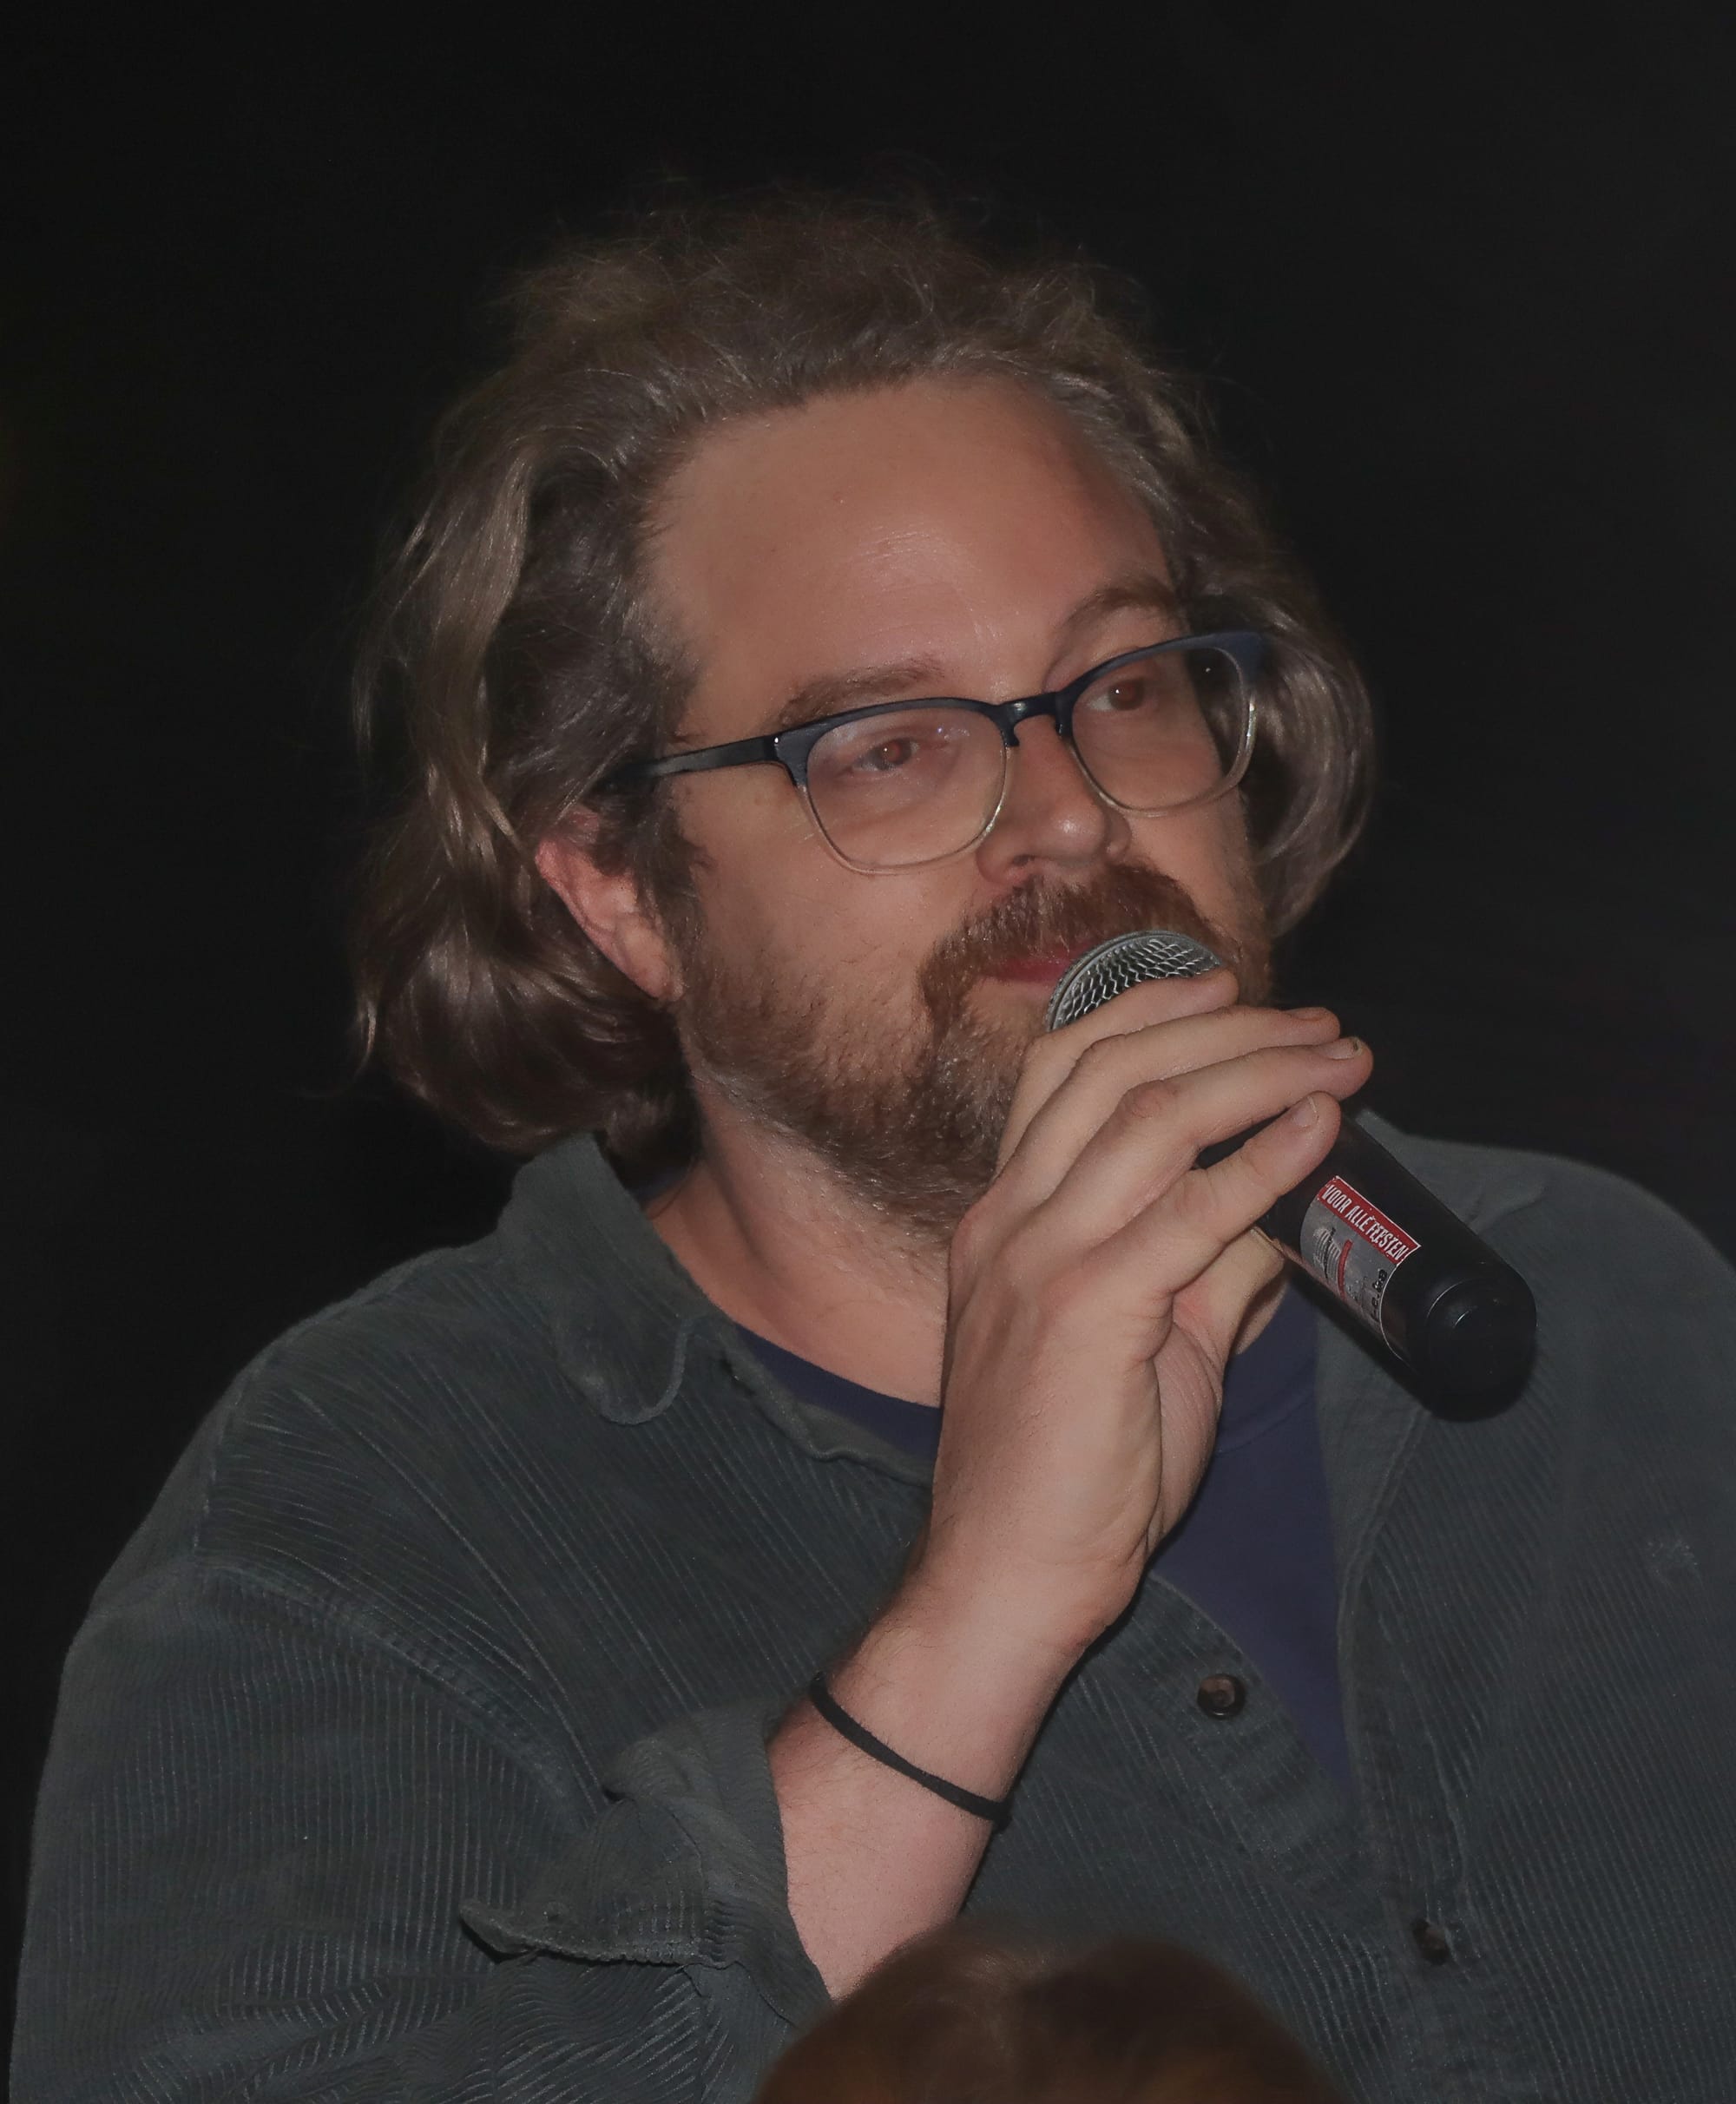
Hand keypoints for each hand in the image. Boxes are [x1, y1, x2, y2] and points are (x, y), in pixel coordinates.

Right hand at [911, 967, 1371, 1664]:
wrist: (1007, 1577)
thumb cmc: (1069, 1477)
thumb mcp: (1144, 1352)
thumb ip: (1203, 1278)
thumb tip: (1278, 1221)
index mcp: (1005, 1219)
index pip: (1061, 1071)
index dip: (1148, 1011)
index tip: (1230, 991)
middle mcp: (1011, 1219)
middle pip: (1111, 1068)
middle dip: (1226, 1027)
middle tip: (1319, 1025)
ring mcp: (1040, 1258)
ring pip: (1151, 1115)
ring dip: (1260, 1073)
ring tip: (1339, 1061)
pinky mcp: (1087, 1310)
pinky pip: (1188, 1210)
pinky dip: (1264, 1160)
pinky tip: (1321, 1132)